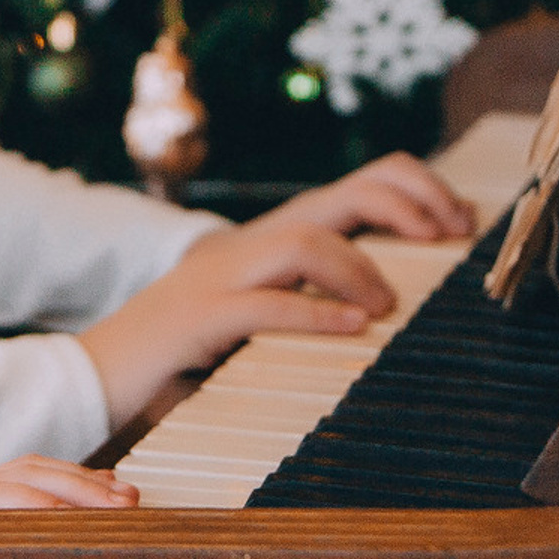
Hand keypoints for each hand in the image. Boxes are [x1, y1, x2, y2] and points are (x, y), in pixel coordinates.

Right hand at [0, 455, 139, 513]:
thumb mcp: (26, 548)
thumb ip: (65, 515)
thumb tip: (117, 488)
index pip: (39, 469)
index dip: (83, 478)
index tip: (129, 497)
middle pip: (25, 472)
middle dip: (78, 487)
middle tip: (123, 506)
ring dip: (45, 499)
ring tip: (85, 515)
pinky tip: (33, 522)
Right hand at [74, 151, 480, 423]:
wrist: (99, 372)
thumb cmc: (184, 353)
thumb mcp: (256, 315)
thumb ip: (310, 299)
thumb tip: (396, 304)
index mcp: (267, 242)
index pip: (352, 187)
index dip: (411, 191)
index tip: (459, 222)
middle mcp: (246, 246)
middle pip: (337, 197)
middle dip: (405, 204)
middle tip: (448, 237)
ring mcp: (219, 277)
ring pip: (302, 242)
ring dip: (357, 268)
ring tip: (387, 306)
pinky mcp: (198, 317)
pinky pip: (263, 306)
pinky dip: (314, 314)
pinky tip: (350, 329)